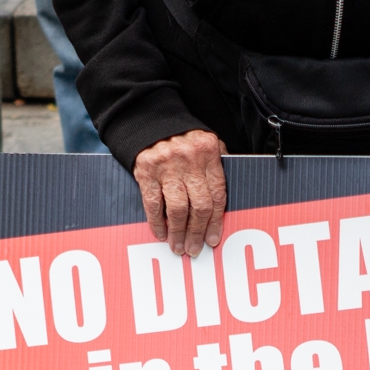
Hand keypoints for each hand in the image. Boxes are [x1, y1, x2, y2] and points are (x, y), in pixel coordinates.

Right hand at [134, 128, 227, 255]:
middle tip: (194, 249)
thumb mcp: (207, 143)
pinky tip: (161, 233)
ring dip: (178, 232)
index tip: (212, 239)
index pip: (217, 194)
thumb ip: (217, 166)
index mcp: (208, 153)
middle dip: (197, 232)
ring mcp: (167, 166)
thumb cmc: (182, 137)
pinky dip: (157, 222)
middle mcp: (190, 160)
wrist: (150, 119)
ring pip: (178, 208)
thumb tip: (222, 201)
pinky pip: (153, 203)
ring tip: (178, 247)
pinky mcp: (146, 171)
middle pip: (199, 205)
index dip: (216, 221)